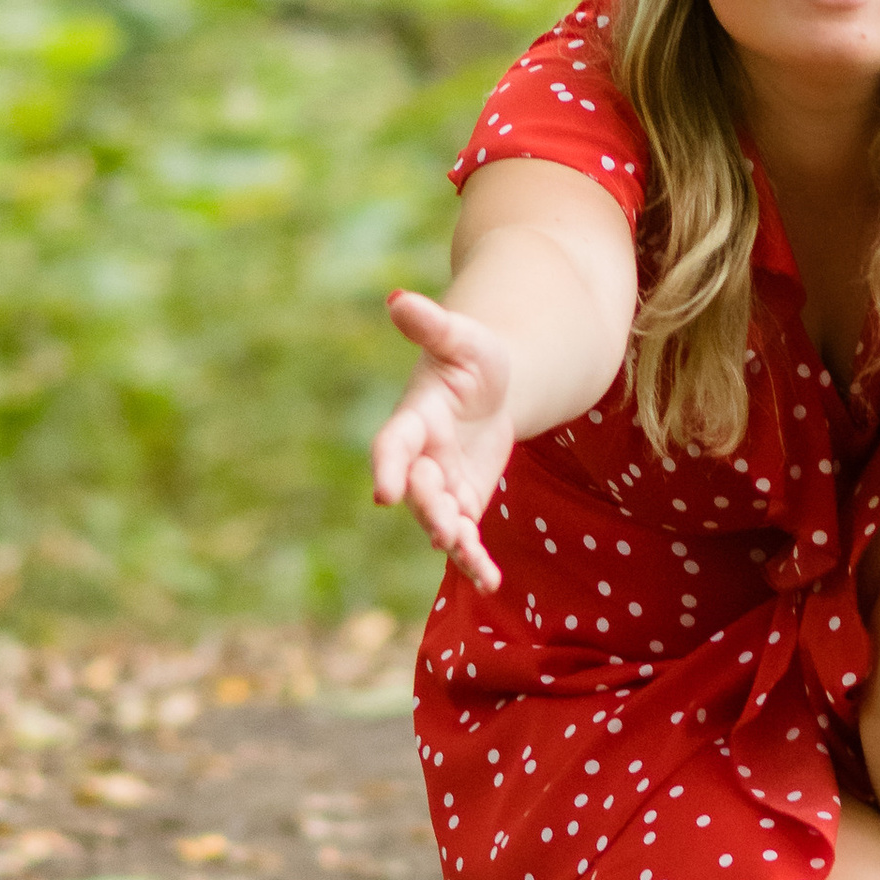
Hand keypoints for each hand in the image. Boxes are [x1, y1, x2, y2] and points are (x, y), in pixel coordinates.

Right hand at [369, 292, 516, 588]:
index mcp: (413, 418)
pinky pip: (466, 536)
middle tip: (443, 527)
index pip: (392, 444)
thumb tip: (398, 298)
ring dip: (451, 539)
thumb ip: (432, 325)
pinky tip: (490, 581)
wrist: (495, 385)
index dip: (387, 465)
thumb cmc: (475, 357)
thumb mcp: (462, 338)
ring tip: (466, 554)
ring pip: (439, 518)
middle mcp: (421, 458)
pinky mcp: (465, 502)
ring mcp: (441, 484)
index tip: (384, 489)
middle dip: (428, 507)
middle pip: (418, 488)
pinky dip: (474, 558)